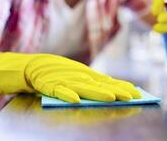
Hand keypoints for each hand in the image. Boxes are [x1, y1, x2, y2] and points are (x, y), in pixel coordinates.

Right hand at [0, 53, 141, 102]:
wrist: (28, 66)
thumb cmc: (56, 72)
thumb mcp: (77, 76)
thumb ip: (92, 83)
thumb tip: (112, 89)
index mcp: (85, 74)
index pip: (107, 81)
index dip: (122, 86)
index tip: (137, 92)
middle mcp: (76, 76)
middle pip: (99, 84)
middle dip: (117, 90)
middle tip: (132, 96)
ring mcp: (62, 80)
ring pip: (82, 87)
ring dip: (97, 92)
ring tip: (112, 97)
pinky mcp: (47, 84)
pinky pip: (57, 91)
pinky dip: (66, 94)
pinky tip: (75, 100)